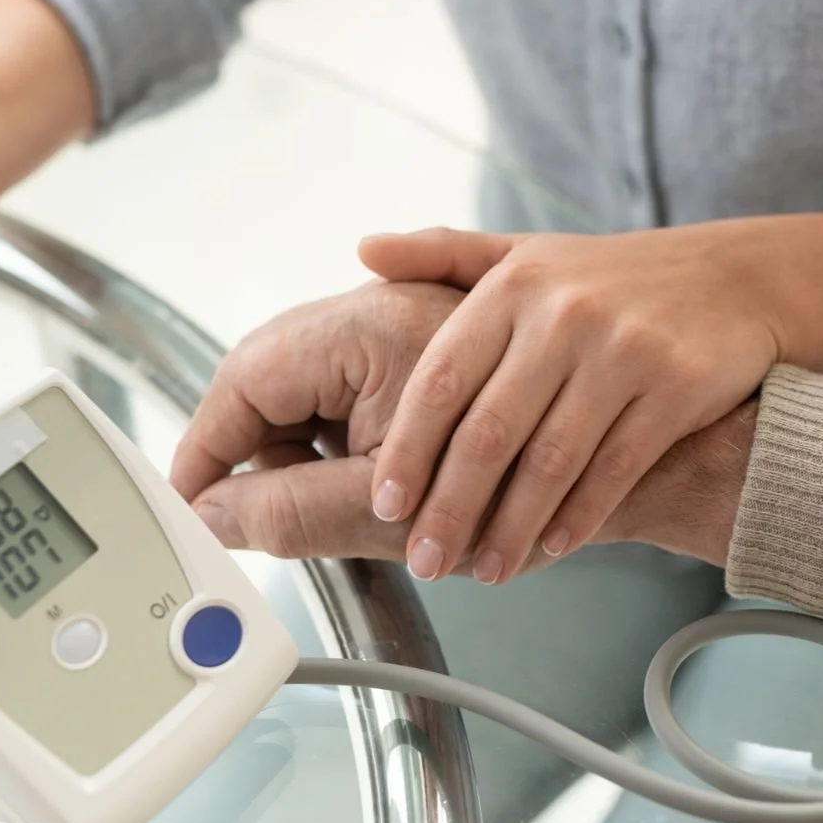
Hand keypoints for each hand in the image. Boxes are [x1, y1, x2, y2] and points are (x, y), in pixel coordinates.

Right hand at [171, 282, 516, 569]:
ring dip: (291, 450)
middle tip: (246, 516)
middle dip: (250, 450)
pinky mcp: (419, 349)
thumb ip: (290, 513)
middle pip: (270, 375)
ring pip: (304, 385)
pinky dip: (332, 440)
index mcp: (373, 327)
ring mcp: (401, 324)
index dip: (206, 445)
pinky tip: (357, 488)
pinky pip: (344, 388)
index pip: (247, 375)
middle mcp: (383, 306)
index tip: (187, 501)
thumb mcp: (390, 517)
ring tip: (323, 509)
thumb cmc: (532, 489)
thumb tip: (213, 517)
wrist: (635, 464)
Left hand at [358, 225, 781, 583]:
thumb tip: (364, 252)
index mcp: (513, 285)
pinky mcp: (677, 385)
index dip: (408, 449)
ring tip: (483, 570)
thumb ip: (441, 254)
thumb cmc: (606, 278)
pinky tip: (550, 548)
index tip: (386, 504)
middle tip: (425, 560)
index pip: (443, 380)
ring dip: (512, 527)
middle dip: (450, 507)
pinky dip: (579, 515)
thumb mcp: (523, 254)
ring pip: (551, 460)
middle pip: (490, 432)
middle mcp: (564, 314)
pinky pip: (615, 468)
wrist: (734, 278)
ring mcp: (624, 350)